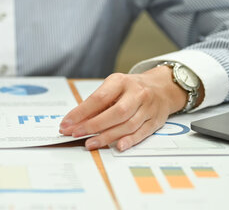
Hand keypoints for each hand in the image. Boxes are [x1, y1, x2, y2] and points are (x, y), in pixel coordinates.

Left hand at [59, 66, 191, 151]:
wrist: (162, 87)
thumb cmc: (130, 89)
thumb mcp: (113, 87)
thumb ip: (97, 103)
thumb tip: (76, 121)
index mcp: (121, 81)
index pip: (99, 98)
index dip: (82, 112)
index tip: (67, 123)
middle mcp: (137, 93)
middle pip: (116, 112)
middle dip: (93, 125)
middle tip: (75, 134)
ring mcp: (148, 107)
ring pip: (128, 124)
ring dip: (107, 137)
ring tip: (90, 143)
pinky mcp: (156, 121)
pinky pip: (142, 133)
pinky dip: (129, 141)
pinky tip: (117, 146)